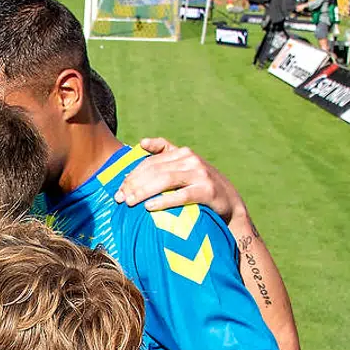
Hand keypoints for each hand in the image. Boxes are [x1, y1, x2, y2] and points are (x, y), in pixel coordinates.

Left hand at [114, 138, 246, 221]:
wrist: (230, 204)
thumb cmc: (200, 186)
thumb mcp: (184, 167)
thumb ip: (165, 154)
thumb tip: (141, 143)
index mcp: (181, 153)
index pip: (150, 162)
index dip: (132, 175)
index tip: (118, 190)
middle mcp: (190, 159)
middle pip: (154, 170)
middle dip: (134, 185)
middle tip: (120, 199)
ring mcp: (200, 174)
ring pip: (165, 180)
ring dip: (144, 192)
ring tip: (129, 202)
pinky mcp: (206, 191)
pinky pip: (181, 195)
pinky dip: (163, 201)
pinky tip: (149, 207)